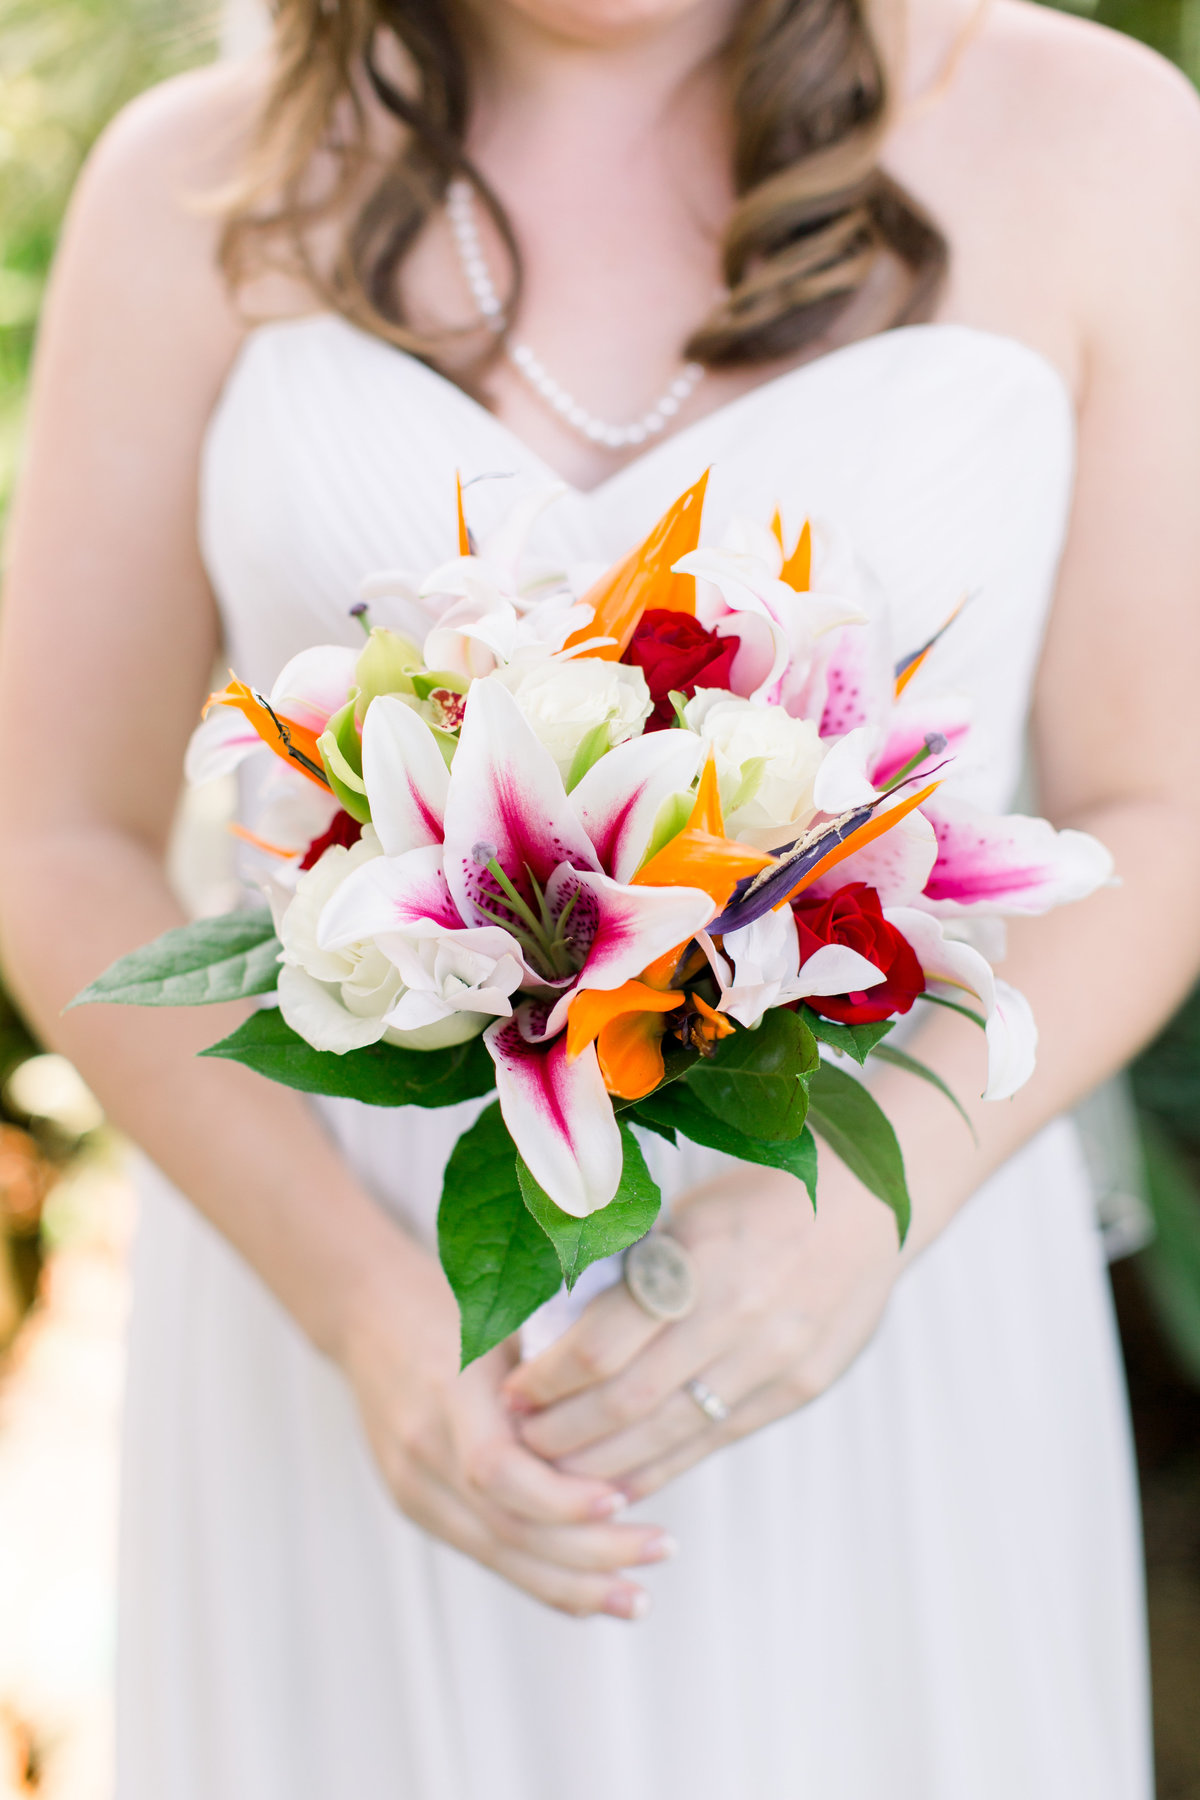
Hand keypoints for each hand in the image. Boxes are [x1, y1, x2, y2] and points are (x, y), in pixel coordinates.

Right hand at [337, 1221, 674, 1617]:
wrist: (369, 1317)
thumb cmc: (456, 1303)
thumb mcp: (504, 1311)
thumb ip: (558, 1359)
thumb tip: (643, 1392)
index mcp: (448, 1389)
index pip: (496, 1468)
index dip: (560, 1496)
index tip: (623, 1497)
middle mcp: (424, 1447)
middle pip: (506, 1525)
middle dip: (589, 1551)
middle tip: (661, 1548)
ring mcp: (414, 1485)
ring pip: (499, 1554)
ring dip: (573, 1583)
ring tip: (637, 1598)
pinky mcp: (417, 1507)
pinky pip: (485, 1553)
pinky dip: (541, 1578)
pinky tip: (592, 1594)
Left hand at [502, 1165, 901, 1499]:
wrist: (865, 1209)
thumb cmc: (756, 1202)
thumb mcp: (686, 1217)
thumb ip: (632, 1273)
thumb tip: (553, 1329)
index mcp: (698, 1259)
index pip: (601, 1345)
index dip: (546, 1378)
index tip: (512, 1389)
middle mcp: (737, 1317)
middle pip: (626, 1402)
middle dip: (562, 1430)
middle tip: (520, 1438)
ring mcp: (773, 1360)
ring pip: (668, 1435)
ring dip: (602, 1461)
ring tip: (555, 1467)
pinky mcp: (796, 1390)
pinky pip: (713, 1442)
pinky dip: (659, 1468)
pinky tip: (619, 1482)